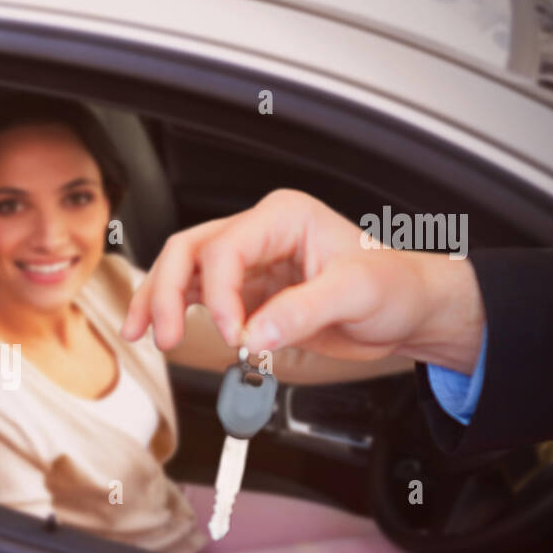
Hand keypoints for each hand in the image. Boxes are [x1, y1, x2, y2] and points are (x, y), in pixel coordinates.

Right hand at [120, 189, 486, 373]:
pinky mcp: (247, 292)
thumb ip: (303, 312)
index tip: (234, 334)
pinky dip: (175, 313)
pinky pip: (196, 296)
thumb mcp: (358, 295)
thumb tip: (253, 333)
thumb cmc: (396, 288)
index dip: (218, 295)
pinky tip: (161, 332)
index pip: (225, 249)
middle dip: (165, 292)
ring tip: (142, 333)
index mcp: (284, 217)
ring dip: (156, 301)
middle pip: (189, 251)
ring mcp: (249, 262)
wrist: (409, 311)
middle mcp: (260, 233)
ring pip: (183, 270)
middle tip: (164, 335)